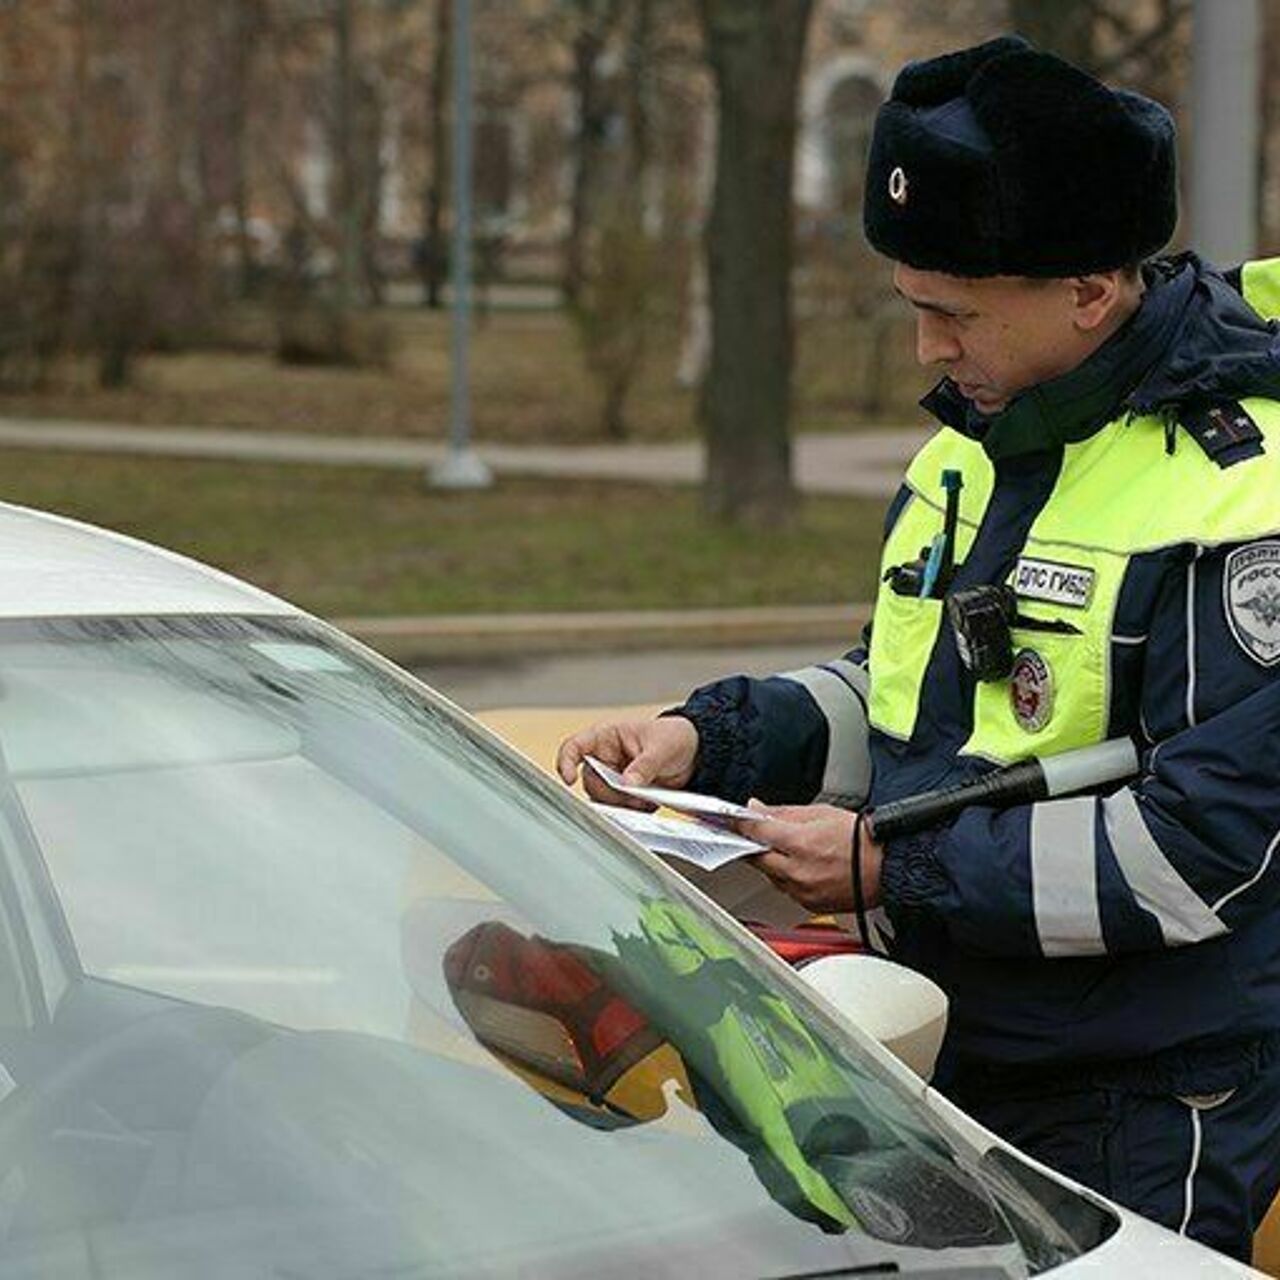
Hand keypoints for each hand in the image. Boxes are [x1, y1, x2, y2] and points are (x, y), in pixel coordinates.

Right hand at [556, 716, 699, 809]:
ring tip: (645, 799)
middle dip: (609, 792)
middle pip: (590, 781)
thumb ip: (643, 766)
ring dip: (622, 804)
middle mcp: (606, 758)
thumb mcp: (661, 748)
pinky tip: (648, 804)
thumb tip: (626, 784)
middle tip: (632, 795)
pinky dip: (632, 810)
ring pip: (603, 798)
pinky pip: (619, 807)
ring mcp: (615, 777)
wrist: (697, 753)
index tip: (570, 780)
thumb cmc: (675, 737)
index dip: (566, 763)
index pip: (574, 747)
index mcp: (607, 737)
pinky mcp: (626, 793)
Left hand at [740, 802, 882, 912]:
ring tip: (788, 849)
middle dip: (752, 846)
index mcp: (801, 844)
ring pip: (771, 876)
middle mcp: (799, 872)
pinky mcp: (811, 906)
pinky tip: (800, 866)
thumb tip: (757, 809)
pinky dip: (786, 877)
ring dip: (770, 862)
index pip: (757, 832)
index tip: (730, 820)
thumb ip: (783, 813)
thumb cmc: (863, 839)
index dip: (740, 825)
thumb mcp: (821, 813)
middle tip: (753, 836)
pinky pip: (786, 890)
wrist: (890, 866)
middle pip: (757, 859)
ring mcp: (804, 892)